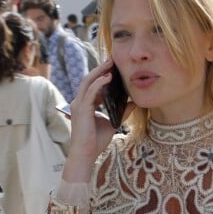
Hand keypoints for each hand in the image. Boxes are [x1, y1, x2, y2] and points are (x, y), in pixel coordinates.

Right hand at [62, 59, 134, 182]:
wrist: (86, 155)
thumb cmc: (96, 141)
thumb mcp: (113, 123)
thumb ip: (122, 112)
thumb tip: (134, 103)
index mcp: (85, 104)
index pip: (93, 85)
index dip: (102, 75)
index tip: (113, 67)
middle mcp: (79, 102)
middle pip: (89, 79)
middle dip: (101, 68)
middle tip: (112, 58)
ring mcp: (78, 105)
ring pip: (88, 82)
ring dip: (99, 71)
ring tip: (110, 63)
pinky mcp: (81, 109)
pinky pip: (90, 92)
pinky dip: (99, 83)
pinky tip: (108, 77)